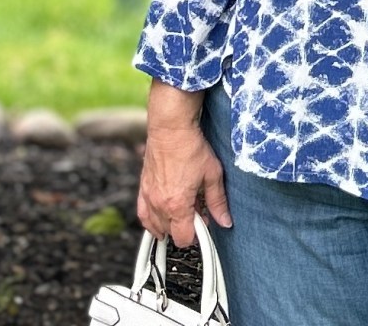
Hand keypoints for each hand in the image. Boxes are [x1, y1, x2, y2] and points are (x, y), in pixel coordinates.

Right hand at [136, 82, 231, 245]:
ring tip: (184, 209)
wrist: (171, 128)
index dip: (197, 235)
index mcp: (177, 205)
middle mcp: (159, 205)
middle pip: (170, 232)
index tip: (205, 225)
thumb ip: (217, 201)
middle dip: (185, 226)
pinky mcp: (142, 187)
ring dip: (169, 223)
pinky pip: (143, 214)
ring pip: (156, 226)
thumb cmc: (192, 147)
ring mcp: (148, 197)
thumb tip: (225, 221)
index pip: (184, 239)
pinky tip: (161, 215)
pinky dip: (152, 219)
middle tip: (198, 211)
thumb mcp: (212, 174)